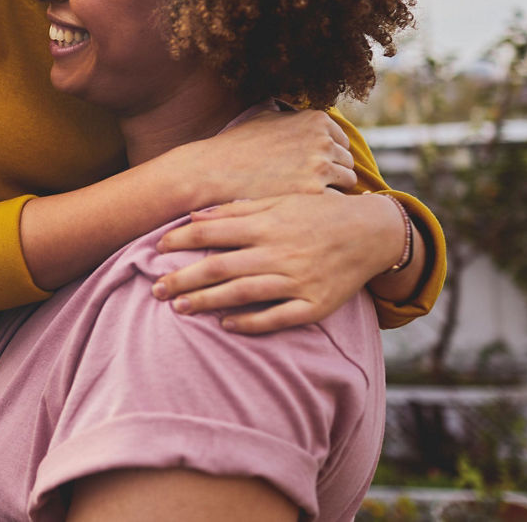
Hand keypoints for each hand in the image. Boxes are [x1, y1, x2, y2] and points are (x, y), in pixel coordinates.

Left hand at [149, 192, 401, 333]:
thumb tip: (193, 215)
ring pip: (242, 293)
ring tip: (179, 308)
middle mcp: (277, 252)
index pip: (211, 232)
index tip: (157, 249)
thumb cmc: (316, 214)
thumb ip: (236, 210)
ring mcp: (296, 280)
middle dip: (182, 278)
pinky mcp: (314, 304)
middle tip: (155, 289)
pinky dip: (249, 322)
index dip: (180, 240)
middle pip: (219, 267)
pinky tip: (225, 325)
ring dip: (206, 302)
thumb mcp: (279, 201)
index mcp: (266, 224)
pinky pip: (277, 317)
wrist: (371, 233)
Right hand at [193, 109, 355, 204]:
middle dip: (332, 172)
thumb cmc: (238, 146)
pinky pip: (335, 199)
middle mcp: (323, 140)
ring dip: (331, 188)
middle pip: (347, 161)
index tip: (310, 166)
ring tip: (307, 194)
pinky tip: (306, 204)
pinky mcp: (314, 191)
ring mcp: (321, 166)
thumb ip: (291, 115)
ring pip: (347, 181)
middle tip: (308, 184)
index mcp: (316, 119)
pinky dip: (324, 203)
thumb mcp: (265, 117)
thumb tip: (296, 113)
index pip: (341, 142)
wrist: (215, 171)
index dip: (327, 156)